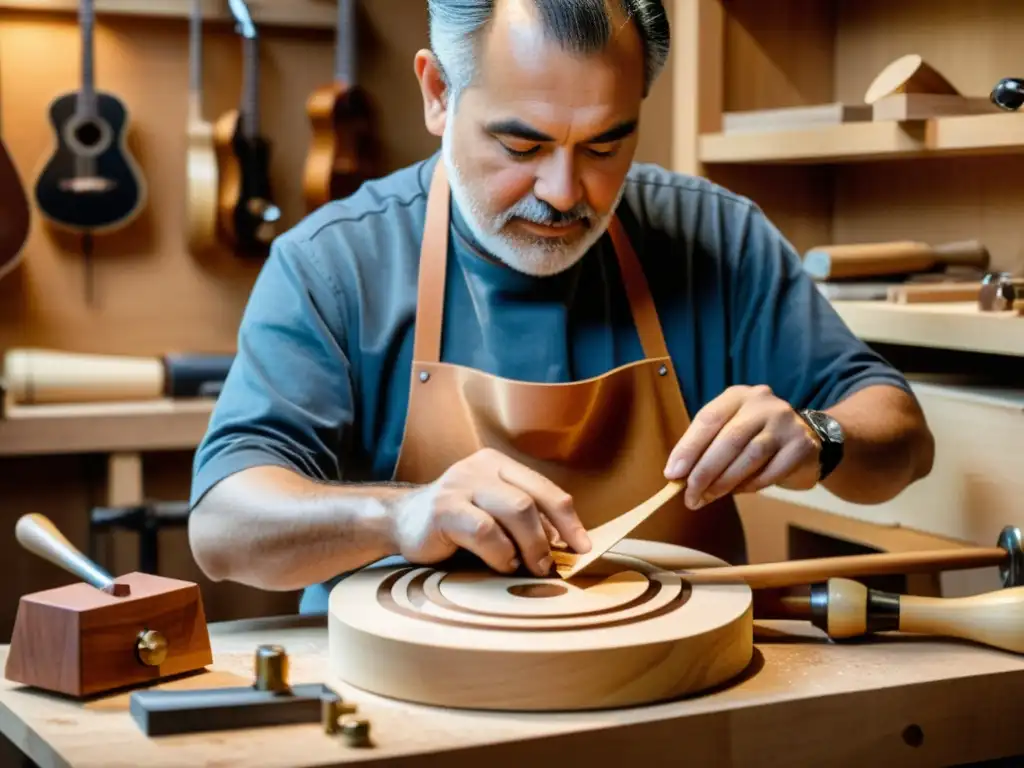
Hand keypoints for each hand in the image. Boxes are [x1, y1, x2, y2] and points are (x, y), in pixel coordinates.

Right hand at [387, 448, 591, 575]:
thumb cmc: (455, 524)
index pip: (545, 489)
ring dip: (529, 546)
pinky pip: (485, 531)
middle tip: (549, 566)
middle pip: (531, 501)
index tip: (583, 547)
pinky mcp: (443, 509)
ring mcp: (459, 485)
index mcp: (498, 465)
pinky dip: (500, 553)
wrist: (400, 523)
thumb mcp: (493, 514)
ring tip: (528, 567)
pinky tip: (499, 563)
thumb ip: (524, 521)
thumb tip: (567, 545)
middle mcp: (480, 468)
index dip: (569, 520)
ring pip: (515, 511)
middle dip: (548, 538)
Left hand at [663, 385, 821, 508]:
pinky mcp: (802, 445)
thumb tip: (677, 476)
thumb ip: (705, 448)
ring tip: (708, 497)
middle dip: (705, 471)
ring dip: (725, 482)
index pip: (709, 419)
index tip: (672, 474)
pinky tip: (739, 491)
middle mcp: (763, 403)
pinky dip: (751, 485)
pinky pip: (771, 471)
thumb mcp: (728, 431)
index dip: (689, 448)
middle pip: (729, 439)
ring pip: (750, 456)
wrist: (808, 439)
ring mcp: (786, 422)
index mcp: (737, 395)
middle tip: (690, 495)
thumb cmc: (755, 436)